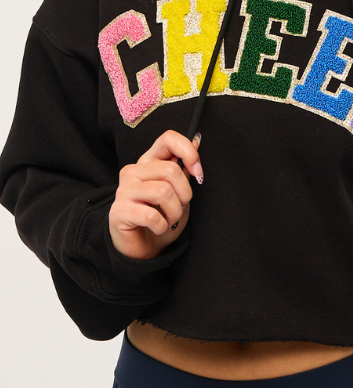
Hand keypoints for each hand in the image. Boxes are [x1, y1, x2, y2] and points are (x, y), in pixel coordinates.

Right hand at [109, 129, 202, 259]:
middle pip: (171, 170)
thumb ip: (183, 168)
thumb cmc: (161, 217)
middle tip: (179, 207)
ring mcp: (124, 190)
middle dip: (185, 194)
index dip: (188, 152)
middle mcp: (133, 171)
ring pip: (163, 192)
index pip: (168, 139)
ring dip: (174, 212)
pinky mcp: (119, 211)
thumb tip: (196, 141)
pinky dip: (162, 226)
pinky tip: (158, 228)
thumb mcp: (178, 191)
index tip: (197, 172)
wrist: (141, 248)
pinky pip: (152, 216)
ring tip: (169, 219)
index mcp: (148, 162)